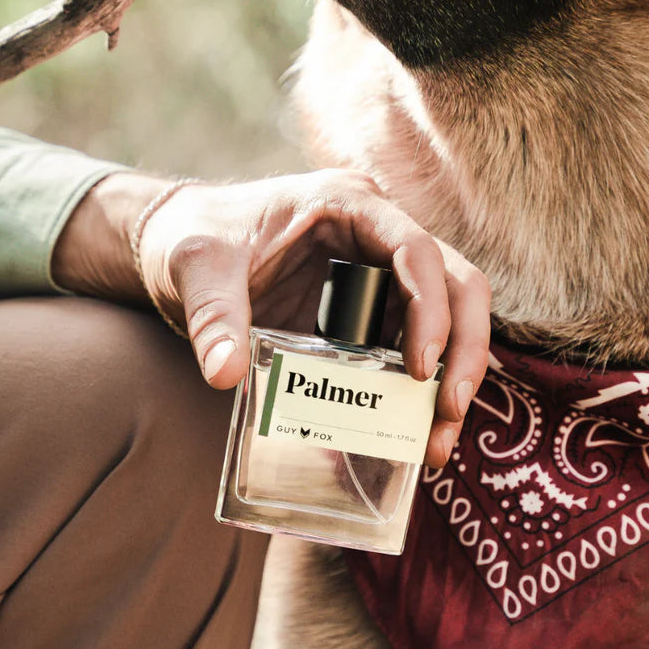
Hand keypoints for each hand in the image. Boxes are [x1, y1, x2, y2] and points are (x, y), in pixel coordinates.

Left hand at [54, 169, 490, 466]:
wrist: (184, 246)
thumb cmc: (195, 239)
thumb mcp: (198, 268)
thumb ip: (212, 316)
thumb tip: (225, 374)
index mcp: (349, 205)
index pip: (415, 249)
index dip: (430, 308)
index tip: (419, 368)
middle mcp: (378, 236)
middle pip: (456, 285)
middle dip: (463, 352)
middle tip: (449, 413)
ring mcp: (379, 277)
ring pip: (448, 321)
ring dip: (450, 381)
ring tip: (434, 443)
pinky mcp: (370, 314)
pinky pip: (412, 349)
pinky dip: (418, 392)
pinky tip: (410, 435)